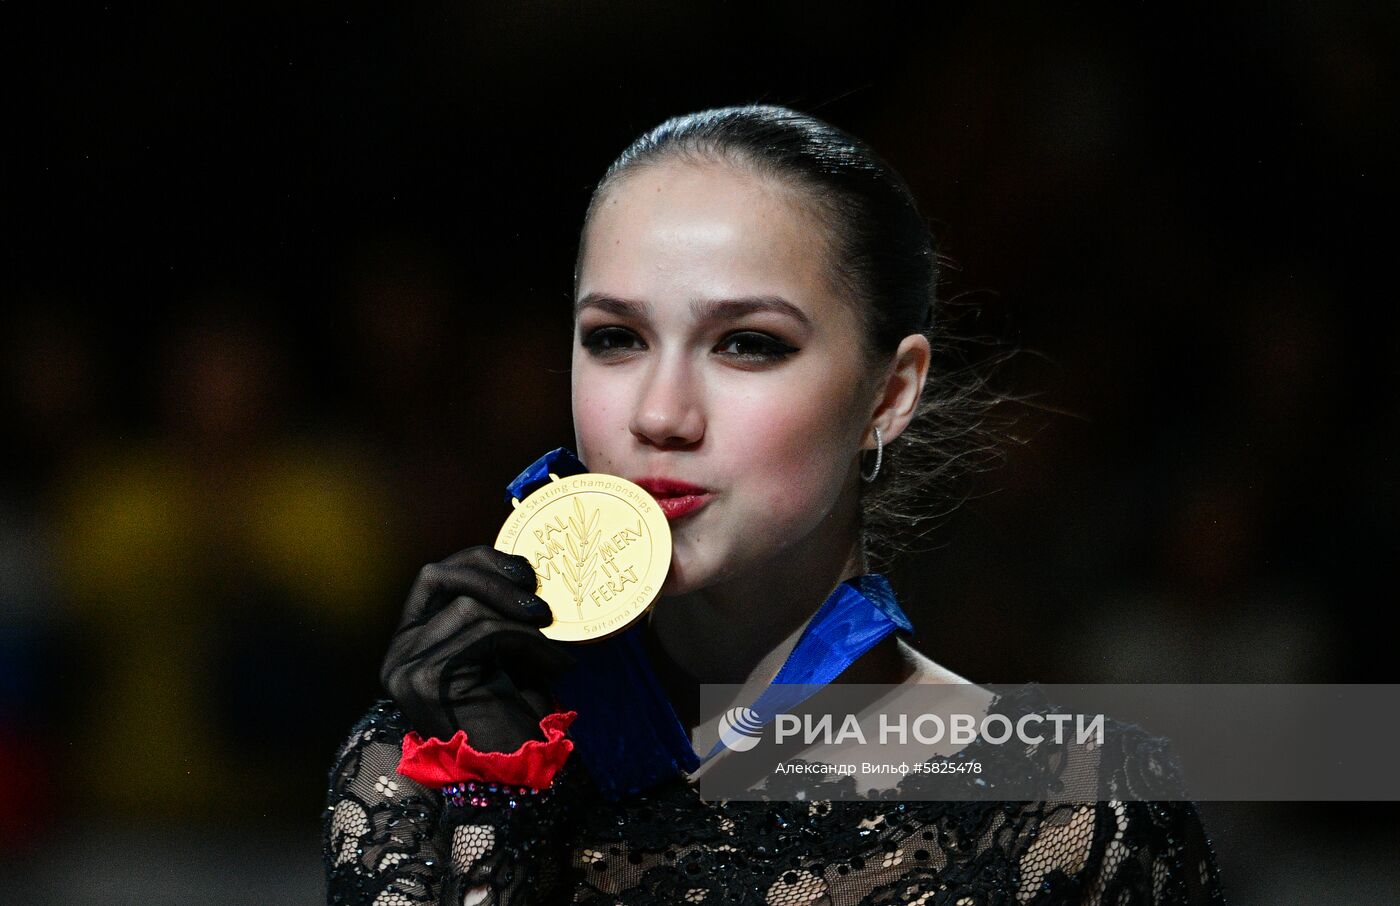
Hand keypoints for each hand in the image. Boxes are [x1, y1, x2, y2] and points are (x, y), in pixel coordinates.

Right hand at [380, 546, 575, 751]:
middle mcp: (398, 650)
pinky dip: (527, 640)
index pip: (434, 576)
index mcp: (412, 639)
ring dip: (523, 621)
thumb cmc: (511, 718)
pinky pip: (485, 633)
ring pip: (469, 606)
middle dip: (496, 575)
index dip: (479, 560)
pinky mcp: (425, 679)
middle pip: (438, 575)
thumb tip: (529, 568)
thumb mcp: (502, 654)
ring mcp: (405, 665)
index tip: (526, 570)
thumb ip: (497, 614)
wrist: (509, 780)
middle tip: (542, 598)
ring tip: (556, 645)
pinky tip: (554, 662)